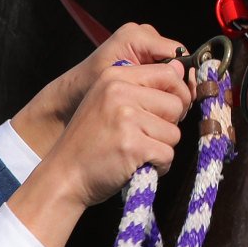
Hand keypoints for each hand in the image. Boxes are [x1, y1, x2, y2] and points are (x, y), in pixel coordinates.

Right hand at [14, 23, 186, 154]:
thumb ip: (142, 87)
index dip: (177, 95)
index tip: (165, 113)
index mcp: (114, 77)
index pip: (169, 73)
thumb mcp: (108, 102)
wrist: (63, 176)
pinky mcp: (132, 145)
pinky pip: (168, 155)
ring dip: (161, 148)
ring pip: (175, 133)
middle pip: (176, 104)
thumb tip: (184, 70)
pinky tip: (136, 166)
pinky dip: (158, 166)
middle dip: (168, 125)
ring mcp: (125, 119)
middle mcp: (119, 92)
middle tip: (143, 137)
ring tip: (135, 152)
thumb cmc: (92, 141)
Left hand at [61, 23, 187, 114]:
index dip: (182, 78)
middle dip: (178, 86)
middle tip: (175, 111)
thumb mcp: (119, 84)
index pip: (178, 53)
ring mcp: (145, 46)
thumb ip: (150, 76)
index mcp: (135, 36)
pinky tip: (159, 104)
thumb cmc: (87, 90)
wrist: (71, 97)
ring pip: (175, 69)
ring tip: (165, 110)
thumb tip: (180, 72)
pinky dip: (165, 89)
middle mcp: (143, 35)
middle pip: (178, 60)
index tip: (182, 102)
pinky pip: (166, 73)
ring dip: (173, 89)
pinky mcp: (145, 57)